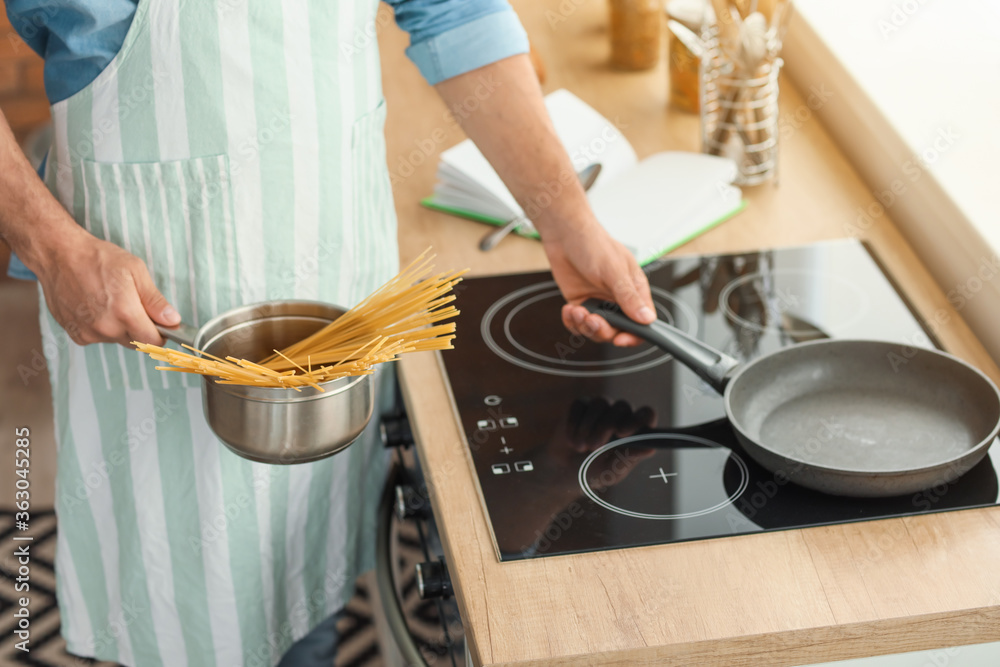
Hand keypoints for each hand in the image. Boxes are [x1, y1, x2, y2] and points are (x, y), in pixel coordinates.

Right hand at [34, 226, 179, 347]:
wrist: (59, 255)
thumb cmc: (98, 258)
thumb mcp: (136, 271)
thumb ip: (155, 300)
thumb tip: (172, 320)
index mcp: (125, 313)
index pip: (153, 341)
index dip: (160, 333)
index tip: (160, 323)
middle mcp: (106, 328)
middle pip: (135, 342)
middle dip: (140, 328)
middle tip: (133, 304)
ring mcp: (88, 333)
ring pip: (116, 340)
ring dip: (119, 327)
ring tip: (110, 301)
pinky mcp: (75, 334)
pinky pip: (98, 337)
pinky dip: (101, 327)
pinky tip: (95, 306)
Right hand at [540, 397, 656, 488]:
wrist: (564, 471)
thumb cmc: (594, 472)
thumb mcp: (613, 471)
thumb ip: (629, 458)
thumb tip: (649, 449)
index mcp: (634, 430)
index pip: (646, 414)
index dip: (638, 419)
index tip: (623, 432)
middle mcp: (620, 415)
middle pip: (622, 407)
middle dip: (606, 427)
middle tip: (594, 447)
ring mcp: (600, 407)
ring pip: (600, 404)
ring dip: (588, 427)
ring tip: (580, 448)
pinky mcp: (580, 404)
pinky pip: (579, 405)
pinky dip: (574, 424)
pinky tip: (571, 440)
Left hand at [542, 220, 655, 346]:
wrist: (565, 235)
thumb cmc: (594, 244)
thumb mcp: (614, 270)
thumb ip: (628, 296)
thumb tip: (646, 318)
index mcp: (634, 291)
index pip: (641, 323)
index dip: (633, 336)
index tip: (619, 339)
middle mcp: (617, 300)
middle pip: (616, 331)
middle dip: (602, 330)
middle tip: (591, 319)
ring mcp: (598, 303)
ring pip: (596, 331)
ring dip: (585, 326)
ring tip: (577, 311)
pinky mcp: (581, 304)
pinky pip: (578, 325)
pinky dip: (572, 323)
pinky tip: (569, 309)